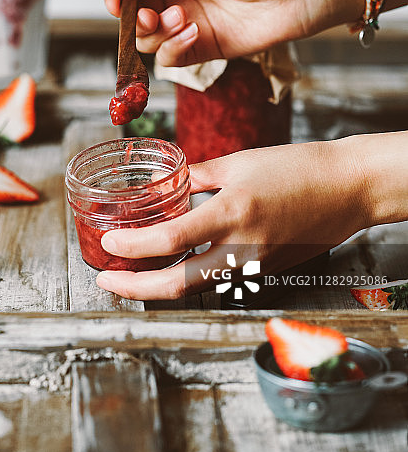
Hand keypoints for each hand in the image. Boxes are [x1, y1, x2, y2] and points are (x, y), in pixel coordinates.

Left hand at [95, 136, 372, 299]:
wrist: (345, 189)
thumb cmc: (296, 168)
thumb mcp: (238, 162)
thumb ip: (195, 176)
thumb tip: (161, 185)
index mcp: (232, 213)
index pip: (170, 240)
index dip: (133, 246)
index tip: (109, 242)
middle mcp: (241, 248)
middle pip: (177, 286)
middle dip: (134, 289)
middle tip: (107, 280)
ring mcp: (254, 266)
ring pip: (194, 289)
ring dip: (157, 286)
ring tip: (131, 274)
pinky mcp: (263, 272)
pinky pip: (217, 281)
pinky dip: (188, 278)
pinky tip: (171, 265)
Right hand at [105, 0, 359, 67]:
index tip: (117, 3)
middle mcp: (177, 1)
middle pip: (136, 19)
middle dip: (138, 19)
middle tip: (154, 15)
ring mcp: (189, 27)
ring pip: (149, 42)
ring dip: (158, 33)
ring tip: (183, 19)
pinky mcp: (204, 51)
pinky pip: (171, 60)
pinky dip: (174, 49)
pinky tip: (193, 34)